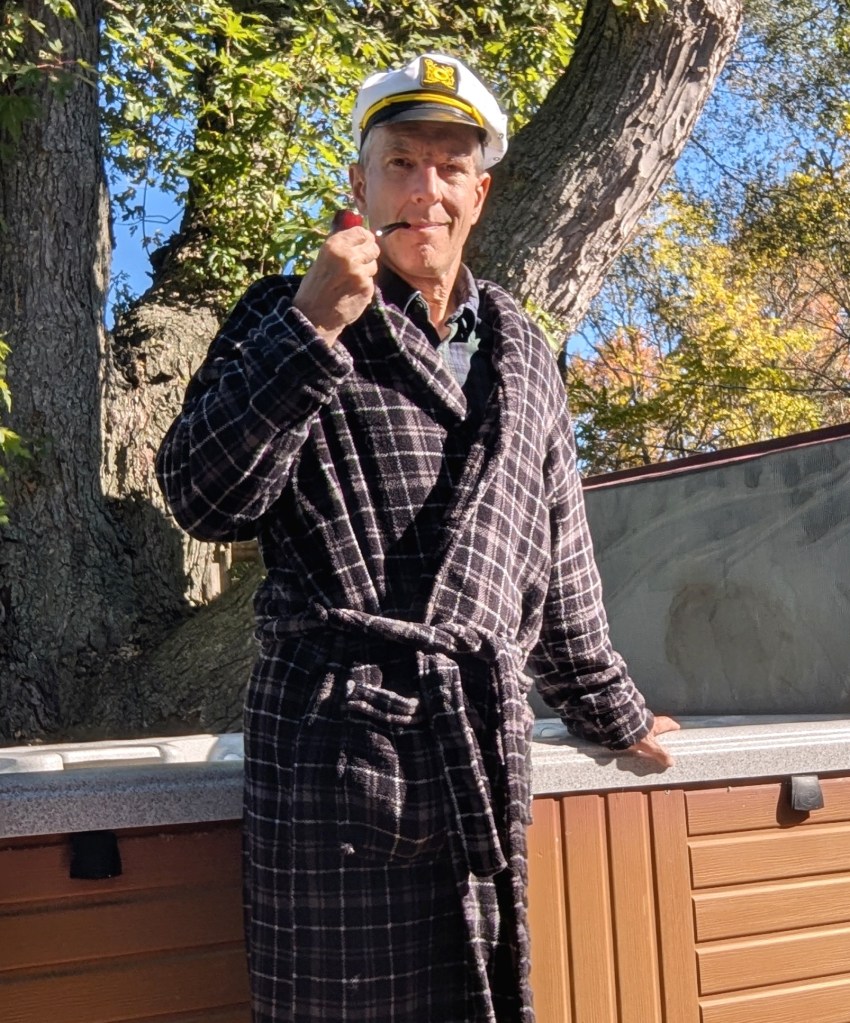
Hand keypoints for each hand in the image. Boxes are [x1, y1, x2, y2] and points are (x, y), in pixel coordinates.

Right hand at [293, 223, 379, 343]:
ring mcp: (360, 273)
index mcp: (335, 246)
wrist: (315, 316)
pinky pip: (372, 281)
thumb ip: (340, 246)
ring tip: (351, 280)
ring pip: (374, 265)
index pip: (361, 232)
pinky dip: (365, 285)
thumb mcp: (322, 259)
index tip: (364, 242)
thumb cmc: (315, 287)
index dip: (364, 238)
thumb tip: (357, 233)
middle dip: (368, 253)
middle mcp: (349, 257)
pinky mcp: (367, 288)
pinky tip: (352, 291)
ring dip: (367, 270)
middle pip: (372, 247)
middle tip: (360, 261)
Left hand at [626, 715, 679, 767]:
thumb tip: (671, 762)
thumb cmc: (636, 733)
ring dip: (648, 729)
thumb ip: (660, 754)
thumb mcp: (650, 746)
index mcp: (655, 724)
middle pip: (656, 722)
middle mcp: (647, 720)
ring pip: (645, 724)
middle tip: (663, 731)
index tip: (677, 727)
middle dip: (660, 726)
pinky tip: (635, 737)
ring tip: (648, 736)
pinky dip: (637, 731)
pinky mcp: (627, 723)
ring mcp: (637, 720)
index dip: (672, 725)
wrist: (618, 725)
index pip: (666, 722)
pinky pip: (635, 727)